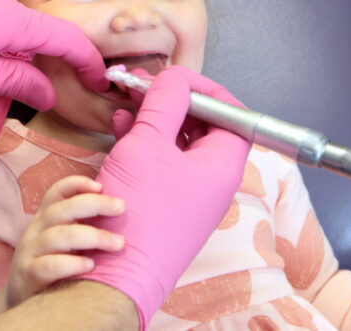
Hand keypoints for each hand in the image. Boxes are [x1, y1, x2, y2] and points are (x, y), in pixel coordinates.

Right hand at [0, 176, 125, 321]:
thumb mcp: (64, 243)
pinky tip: (91, 266)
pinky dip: (72, 264)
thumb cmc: (55, 268)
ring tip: (118, 243)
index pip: (56, 193)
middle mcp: (35, 230)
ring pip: (59, 236)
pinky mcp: (28, 276)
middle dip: (94, 204)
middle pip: (62, 209)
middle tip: (121, 207)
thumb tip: (121, 211)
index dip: (76, 184)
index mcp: (45, 219)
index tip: (100, 185)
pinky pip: (49, 266)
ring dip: (92, 236)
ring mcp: (29, 252)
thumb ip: (83, 226)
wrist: (24, 307)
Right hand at [78, 66, 251, 328]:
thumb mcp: (148, 145)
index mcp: (222, 164)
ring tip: (129, 101)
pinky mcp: (167, 203)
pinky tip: (123, 128)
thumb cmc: (139, 214)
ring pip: (178, 141)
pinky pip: (162, 161)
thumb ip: (164, 104)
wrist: (119, 273)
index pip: (230, 113)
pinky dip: (145, 140)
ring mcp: (190, 193)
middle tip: (145, 84)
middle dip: (173, 99)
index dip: (203, 88)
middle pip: (204, 124)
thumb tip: (173, 78)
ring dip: (155, 117)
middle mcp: (212, 179)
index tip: (174, 77)